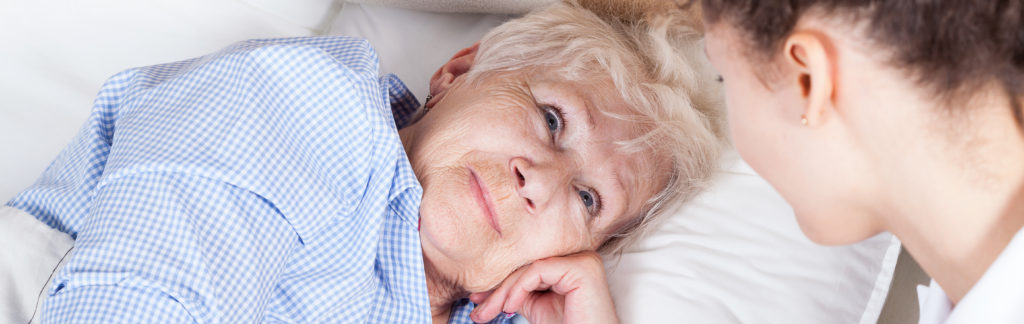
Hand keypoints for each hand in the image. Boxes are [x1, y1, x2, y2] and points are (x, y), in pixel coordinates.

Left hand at [468, 251, 618, 323]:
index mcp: (572, 263)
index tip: (478, 300)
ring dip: (504, 292)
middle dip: (498, 290)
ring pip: (530, 268)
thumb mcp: (538, 307)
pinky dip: (518, 288)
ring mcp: (583, 260)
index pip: (530, 267)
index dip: (502, 284)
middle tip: (478, 311)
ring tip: (489, 312)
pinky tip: (510, 306)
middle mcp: (580, 256)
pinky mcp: (581, 268)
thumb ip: (520, 292)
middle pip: (528, 267)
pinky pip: (538, 271)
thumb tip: (489, 288)